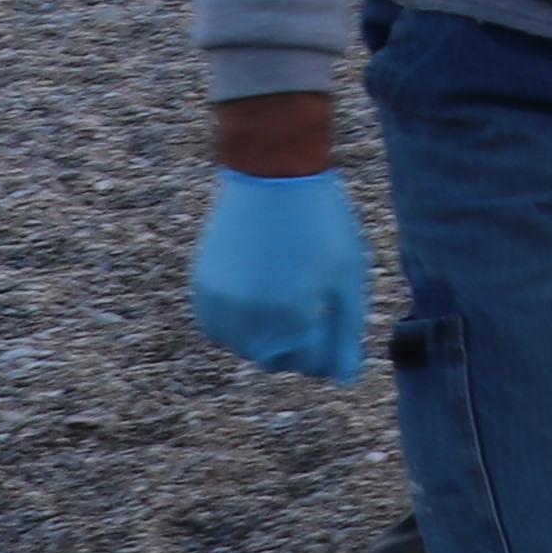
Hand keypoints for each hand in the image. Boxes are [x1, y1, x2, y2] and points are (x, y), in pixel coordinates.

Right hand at [190, 169, 367, 381]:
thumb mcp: (347, 277)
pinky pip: (218, 327)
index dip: (328, 345)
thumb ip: (346, 333)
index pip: (313, 365)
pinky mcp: (203, 288)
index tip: (331, 317)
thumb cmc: (320, 224)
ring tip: (281, 291)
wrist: (272, 174)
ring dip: (265, 333)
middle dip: (297, 343)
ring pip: (245, 347)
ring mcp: (223, 304)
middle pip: (277, 361)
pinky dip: (236, 320)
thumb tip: (344, 378)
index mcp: (294, 317)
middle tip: (308, 302)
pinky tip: (255, 290)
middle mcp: (253, 319)